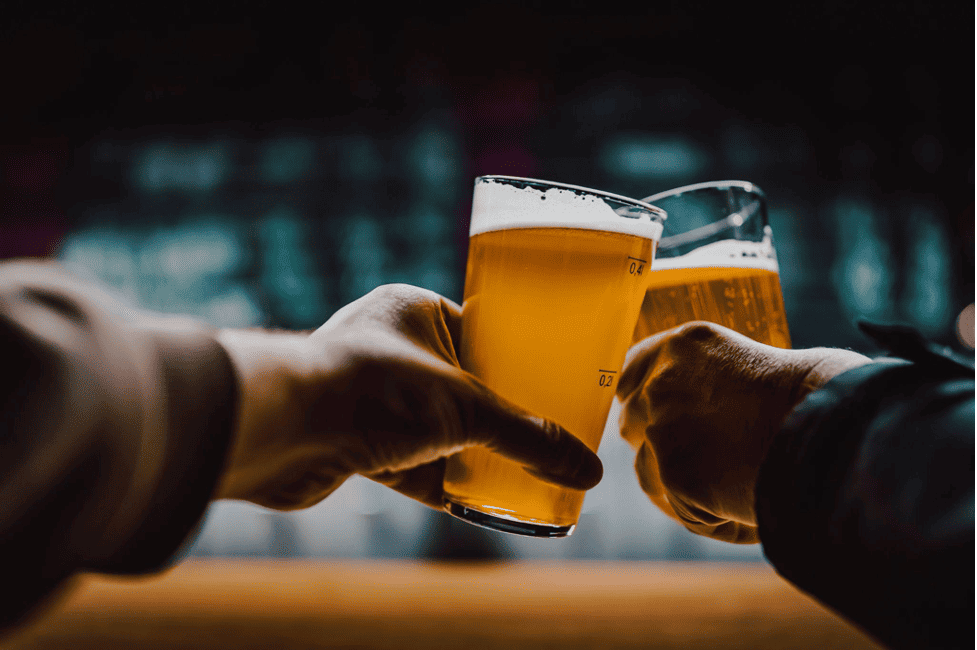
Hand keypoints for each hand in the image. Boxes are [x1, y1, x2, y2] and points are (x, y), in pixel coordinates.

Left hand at [216, 284, 601, 510]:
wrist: (281, 431)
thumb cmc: (372, 390)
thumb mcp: (466, 409)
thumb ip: (528, 437)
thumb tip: (587, 471)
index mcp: (415, 312)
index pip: (482, 333)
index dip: (519, 362)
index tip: (556, 386)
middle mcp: (392, 350)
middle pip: (465, 388)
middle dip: (502, 417)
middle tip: (549, 437)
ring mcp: (374, 398)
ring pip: (441, 431)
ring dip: (478, 457)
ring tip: (530, 476)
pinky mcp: (358, 443)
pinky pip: (416, 466)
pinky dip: (448, 486)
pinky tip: (488, 507)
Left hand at [616, 321, 869, 542]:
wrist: (835, 428)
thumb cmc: (819, 394)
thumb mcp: (757, 364)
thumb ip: (714, 381)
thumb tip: (706, 412)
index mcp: (684, 346)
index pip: (631, 370)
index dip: (640, 396)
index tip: (648, 413)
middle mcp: (662, 383)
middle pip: (632, 421)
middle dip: (656, 442)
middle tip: (701, 460)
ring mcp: (663, 430)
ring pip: (649, 472)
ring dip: (681, 488)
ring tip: (736, 493)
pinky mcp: (676, 477)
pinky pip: (684, 509)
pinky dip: (714, 519)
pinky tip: (750, 514)